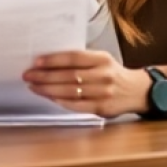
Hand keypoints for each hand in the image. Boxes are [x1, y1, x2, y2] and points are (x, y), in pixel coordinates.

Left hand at [22, 50, 152, 117]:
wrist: (137, 91)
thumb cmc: (113, 73)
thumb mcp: (102, 60)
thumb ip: (82, 60)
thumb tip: (51, 60)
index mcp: (102, 59)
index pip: (73, 57)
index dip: (53, 60)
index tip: (37, 62)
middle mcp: (103, 75)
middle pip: (69, 75)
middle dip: (45, 76)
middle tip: (28, 75)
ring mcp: (103, 93)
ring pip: (70, 91)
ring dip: (48, 89)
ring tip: (34, 86)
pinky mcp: (101, 108)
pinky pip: (76, 105)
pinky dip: (60, 101)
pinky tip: (49, 97)